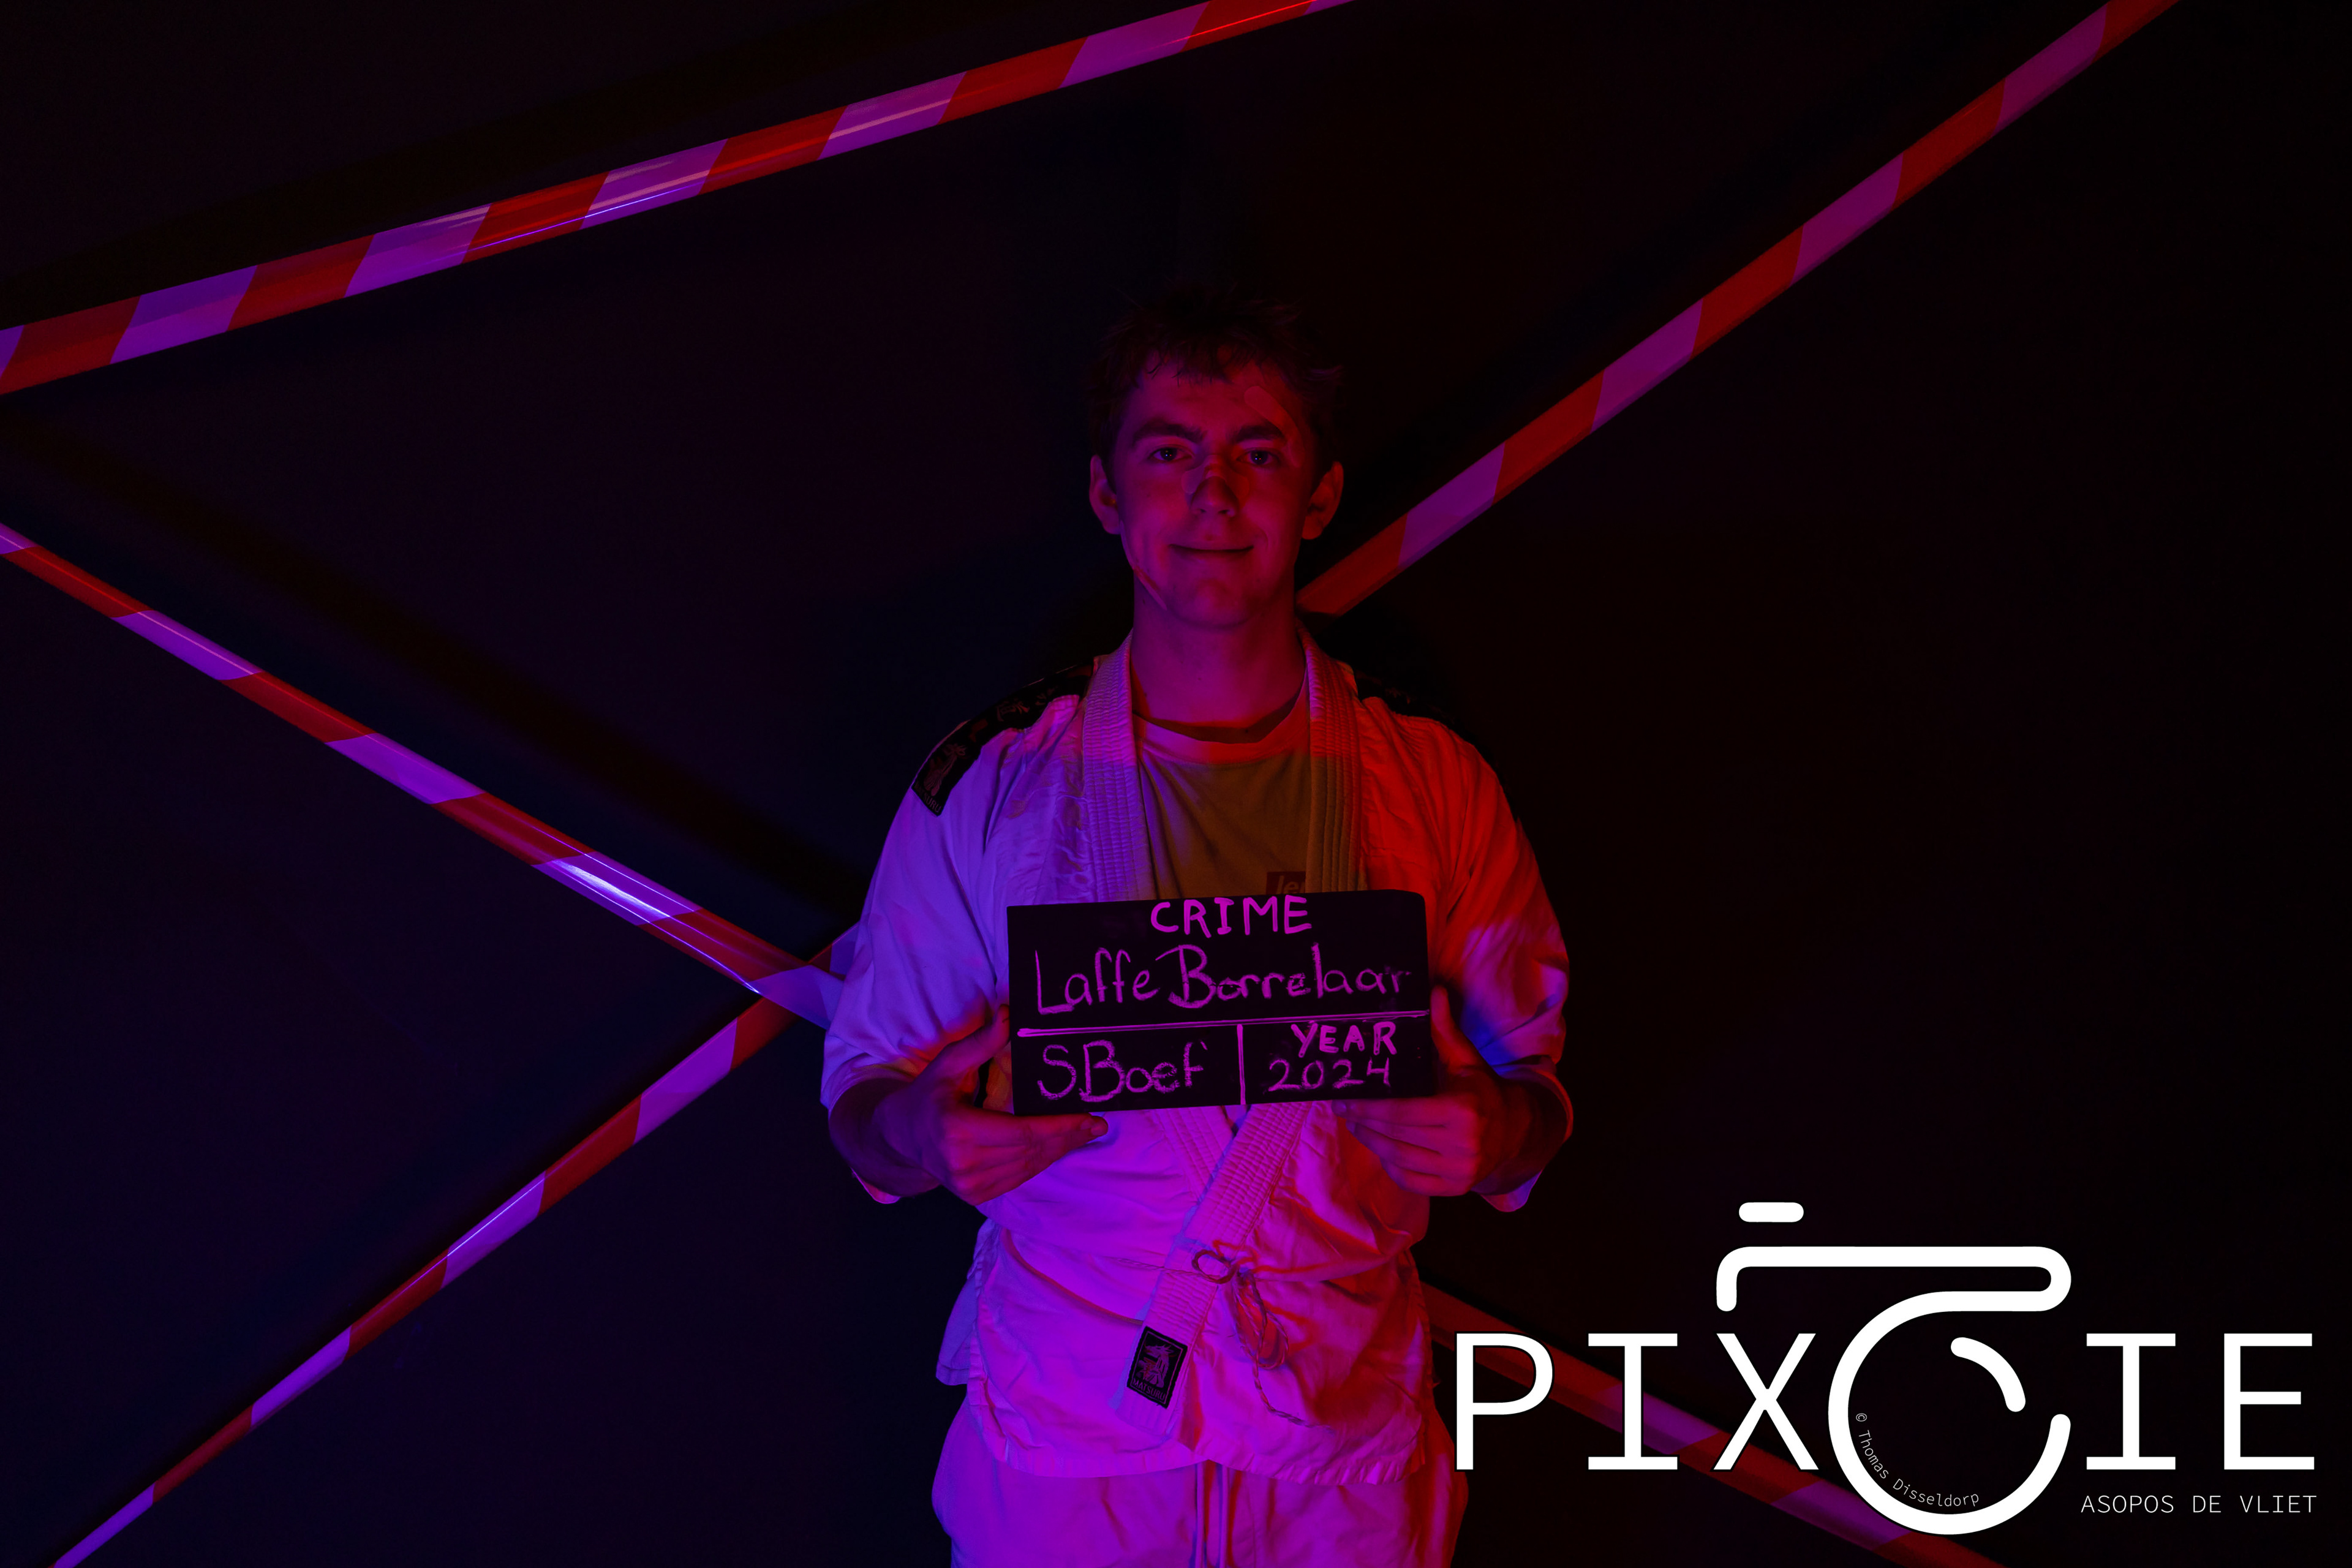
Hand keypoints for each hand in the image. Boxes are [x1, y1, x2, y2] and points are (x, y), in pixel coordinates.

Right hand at [844, 1008, 1107, 1203]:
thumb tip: (1009, 1015)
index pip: (1023, 1132)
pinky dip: (1040, 1161)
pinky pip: (1019, 1177)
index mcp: (958, 1131)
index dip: (1060, 1127)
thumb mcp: (948, 1064)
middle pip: (1030, 1151)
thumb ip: (980, 1042)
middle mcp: (963, 1164)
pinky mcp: (975, 1195)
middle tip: (1096, 1124)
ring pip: (1029, 1167)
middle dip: (1068, 1137)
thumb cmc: (927, 1095)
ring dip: (1058, 1150)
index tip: (1090, 1118)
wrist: (902, 1137)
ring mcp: (970, 1185)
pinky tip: (1057, 1146)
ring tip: (1083, 1133)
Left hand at [1334, 990, 1546, 1195]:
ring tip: (1358, 1128)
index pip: (1402, 1111)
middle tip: (1344, 1113)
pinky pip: (1411, 1180)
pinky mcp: (1456, 1189)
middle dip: (1364, 1124)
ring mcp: (1461, 1171)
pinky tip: (1383, 1149)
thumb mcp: (1465, 1058)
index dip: (1368, 1107)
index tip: (1344, 1101)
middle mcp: (1463, 1144)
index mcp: (1462, 1109)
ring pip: (1400, 1159)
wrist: (1516, 1130)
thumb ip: (1443, 1028)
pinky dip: (1392, 1166)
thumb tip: (1432, 989)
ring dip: (1373, 1143)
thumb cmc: (1481, 1089)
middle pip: (1396, 1135)